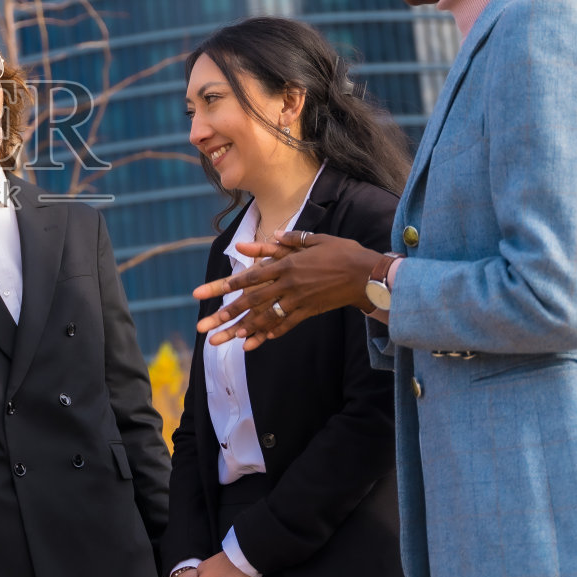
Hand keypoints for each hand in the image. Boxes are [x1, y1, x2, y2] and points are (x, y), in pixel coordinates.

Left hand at [194, 232, 379, 349]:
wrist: (368, 274)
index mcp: (288, 264)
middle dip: (227, 312)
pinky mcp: (310, 311)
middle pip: (253, 300)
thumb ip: (288, 241)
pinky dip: (272, 332)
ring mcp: (300, 300)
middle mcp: (290, 284)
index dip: (228, 285)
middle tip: (207, 324)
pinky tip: (257, 341)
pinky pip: (288, 324)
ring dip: (245, 328)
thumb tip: (268, 236)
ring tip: (226, 338)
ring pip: (267, 316)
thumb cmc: (342, 252)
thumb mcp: (315, 240)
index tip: (208, 292)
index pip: (251, 276)